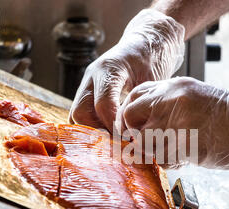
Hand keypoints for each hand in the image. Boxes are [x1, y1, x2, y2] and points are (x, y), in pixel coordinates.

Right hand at [69, 9, 184, 131]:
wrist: (146, 43)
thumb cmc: (153, 60)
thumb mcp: (152, 79)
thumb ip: (140, 103)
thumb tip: (133, 135)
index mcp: (109, 68)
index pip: (103, 105)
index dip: (113, 127)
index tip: (127, 140)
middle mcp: (92, 76)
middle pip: (80, 113)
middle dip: (98, 133)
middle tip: (118, 145)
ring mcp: (86, 84)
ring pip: (75, 116)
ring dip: (92, 133)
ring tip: (113, 143)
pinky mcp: (86, 93)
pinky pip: (79, 115)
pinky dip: (90, 129)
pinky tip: (107, 137)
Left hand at [116, 77, 228, 175]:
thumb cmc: (226, 115)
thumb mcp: (193, 97)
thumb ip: (167, 104)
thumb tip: (143, 120)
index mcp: (173, 87)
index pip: (134, 96)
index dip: (129, 114)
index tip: (133, 126)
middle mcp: (170, 100)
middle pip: (129, 116)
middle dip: (133, 132)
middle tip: (143, 142)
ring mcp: (175, 121)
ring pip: (143, 141)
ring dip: (151, 151)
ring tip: (168, 151)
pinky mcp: (182, 143)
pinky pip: (160, 158)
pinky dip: (167, 162)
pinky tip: (181, 157)